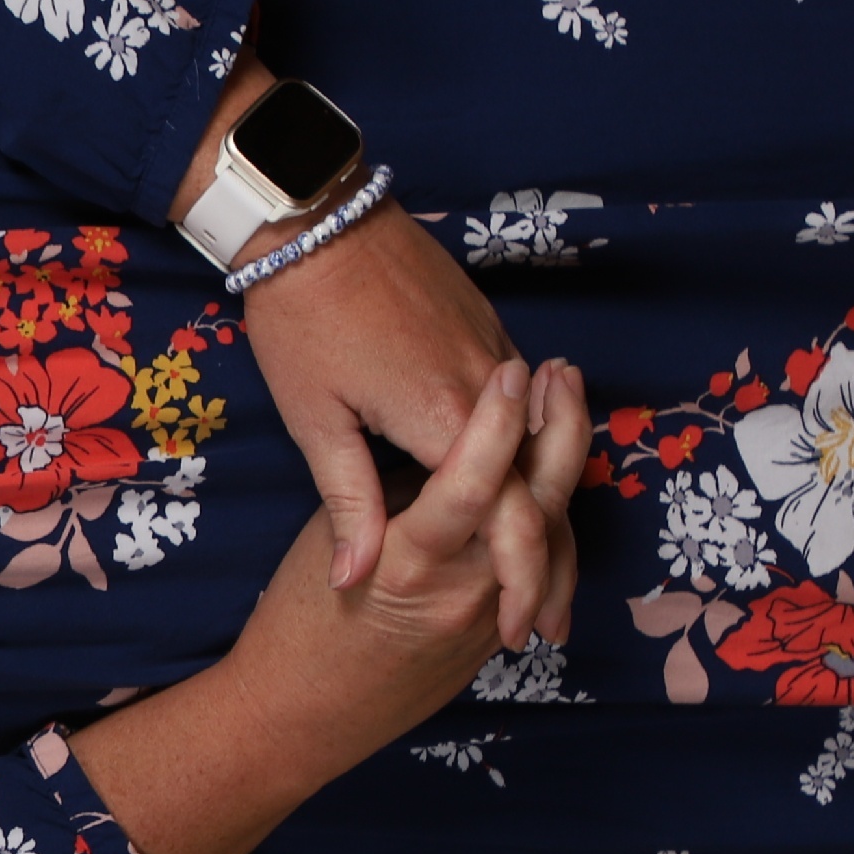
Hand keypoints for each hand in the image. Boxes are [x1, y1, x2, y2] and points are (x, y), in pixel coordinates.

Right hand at [68, 357, 591, 853]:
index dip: (500, 420)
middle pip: (539, 502)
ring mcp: (491, 614)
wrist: (303, 716)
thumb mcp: (325, 542)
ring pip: (552, 531)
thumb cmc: (294, 622)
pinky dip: (547, 510)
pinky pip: (536, 562)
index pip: (475, 480)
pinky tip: (546, 473)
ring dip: (563, 466)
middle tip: (563, 371)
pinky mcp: (496, 631)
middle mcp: (466, 589)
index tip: (515, 368)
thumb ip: (386, 496)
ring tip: (563, 407)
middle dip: (560, 430)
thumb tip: (434, 450)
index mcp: (410, 562)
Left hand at [239, 206, 577, 646]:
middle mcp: (489, 388)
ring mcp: (495, 353)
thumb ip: (351, 501)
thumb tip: (358, 578)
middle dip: (552, 567)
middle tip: (547, 628)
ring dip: (546, 518)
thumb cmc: (301, 321)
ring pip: (544, 451)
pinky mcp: (488, 332)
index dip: (525, 583)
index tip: (522, 633)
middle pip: (545, 494)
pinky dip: (534, 462)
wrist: (316, 220)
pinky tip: (522, 500)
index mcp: (447, 418)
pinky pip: (528, 412)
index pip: (513, 520)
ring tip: (541, 582)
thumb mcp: (315, 419)